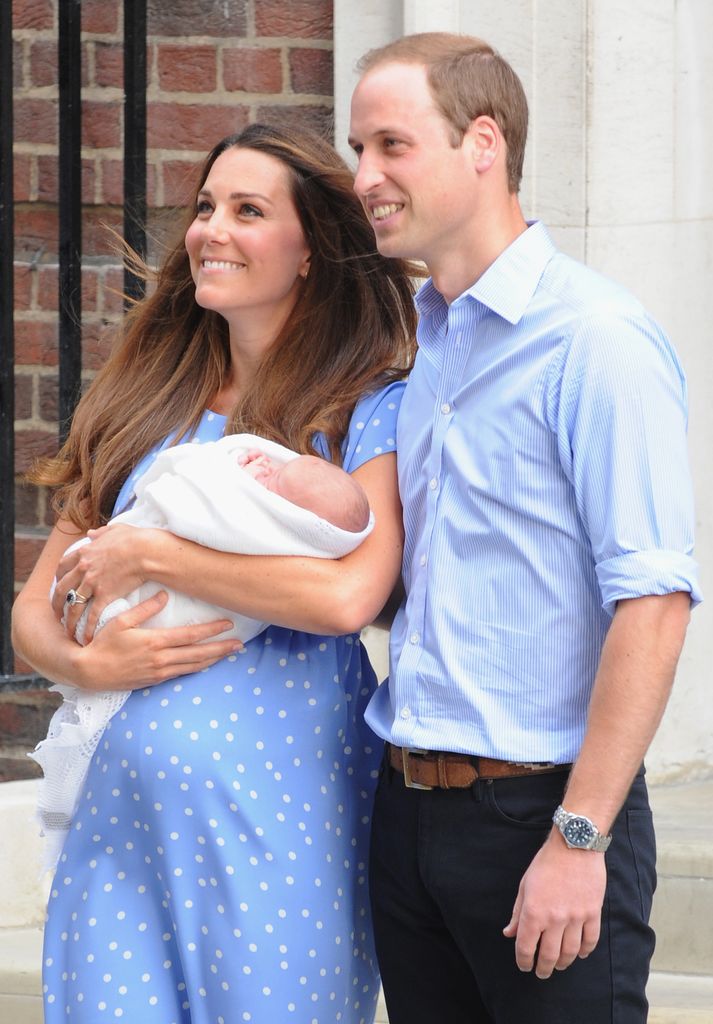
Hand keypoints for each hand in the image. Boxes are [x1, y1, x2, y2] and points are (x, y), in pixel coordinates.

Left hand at [52, 523, 160, 640]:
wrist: (146, 551)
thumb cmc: (135, 539)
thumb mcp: (114, 530)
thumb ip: (100, 533)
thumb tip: (91, 533)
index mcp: (84, 553)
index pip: (63, 567)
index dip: (59, 578)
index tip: (60, 586)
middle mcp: (83, 569)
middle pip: (61, 589)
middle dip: (57, 604)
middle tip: (57, 614)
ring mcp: (92, 584)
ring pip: (73, 606)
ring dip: (69, 620)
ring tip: (68, 631)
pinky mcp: (104, 596)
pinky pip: (92, 616)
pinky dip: (88, 628)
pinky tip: (86, 638)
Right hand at [73, 591, 242, 689]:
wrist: (88, 672)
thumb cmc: (102, 643)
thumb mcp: (120, 621)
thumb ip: (144, 608)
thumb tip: (163, 595)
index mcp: (155, 642)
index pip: (191, 635)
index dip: (212, 630)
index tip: (228, 625)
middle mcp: (161, 659)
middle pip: (198, 654)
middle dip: (221, 648)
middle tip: (240, 644)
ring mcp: (159, 672)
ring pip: (193, 666)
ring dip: (213, 660)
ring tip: (229, 654)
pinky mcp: (155, 681)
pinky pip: (182, 674)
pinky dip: (197, 668)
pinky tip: (206, 664)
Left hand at [502, 831, 605, 978]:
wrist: (574, 845)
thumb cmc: (546, 863)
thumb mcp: (525, 885)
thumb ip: (517, 913)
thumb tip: (509, 933)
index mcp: (534, 911)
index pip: (526, 947)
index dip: (523, 961)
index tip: (524, 966)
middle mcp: (555, 918)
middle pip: (549, 956)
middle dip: (543, 968)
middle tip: (541, 973)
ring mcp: (576, 917)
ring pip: (570, 953)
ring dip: (563, 963)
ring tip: (559, 965)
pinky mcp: (593, 913)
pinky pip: (590, 940)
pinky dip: (584, 951)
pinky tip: (579, 953)